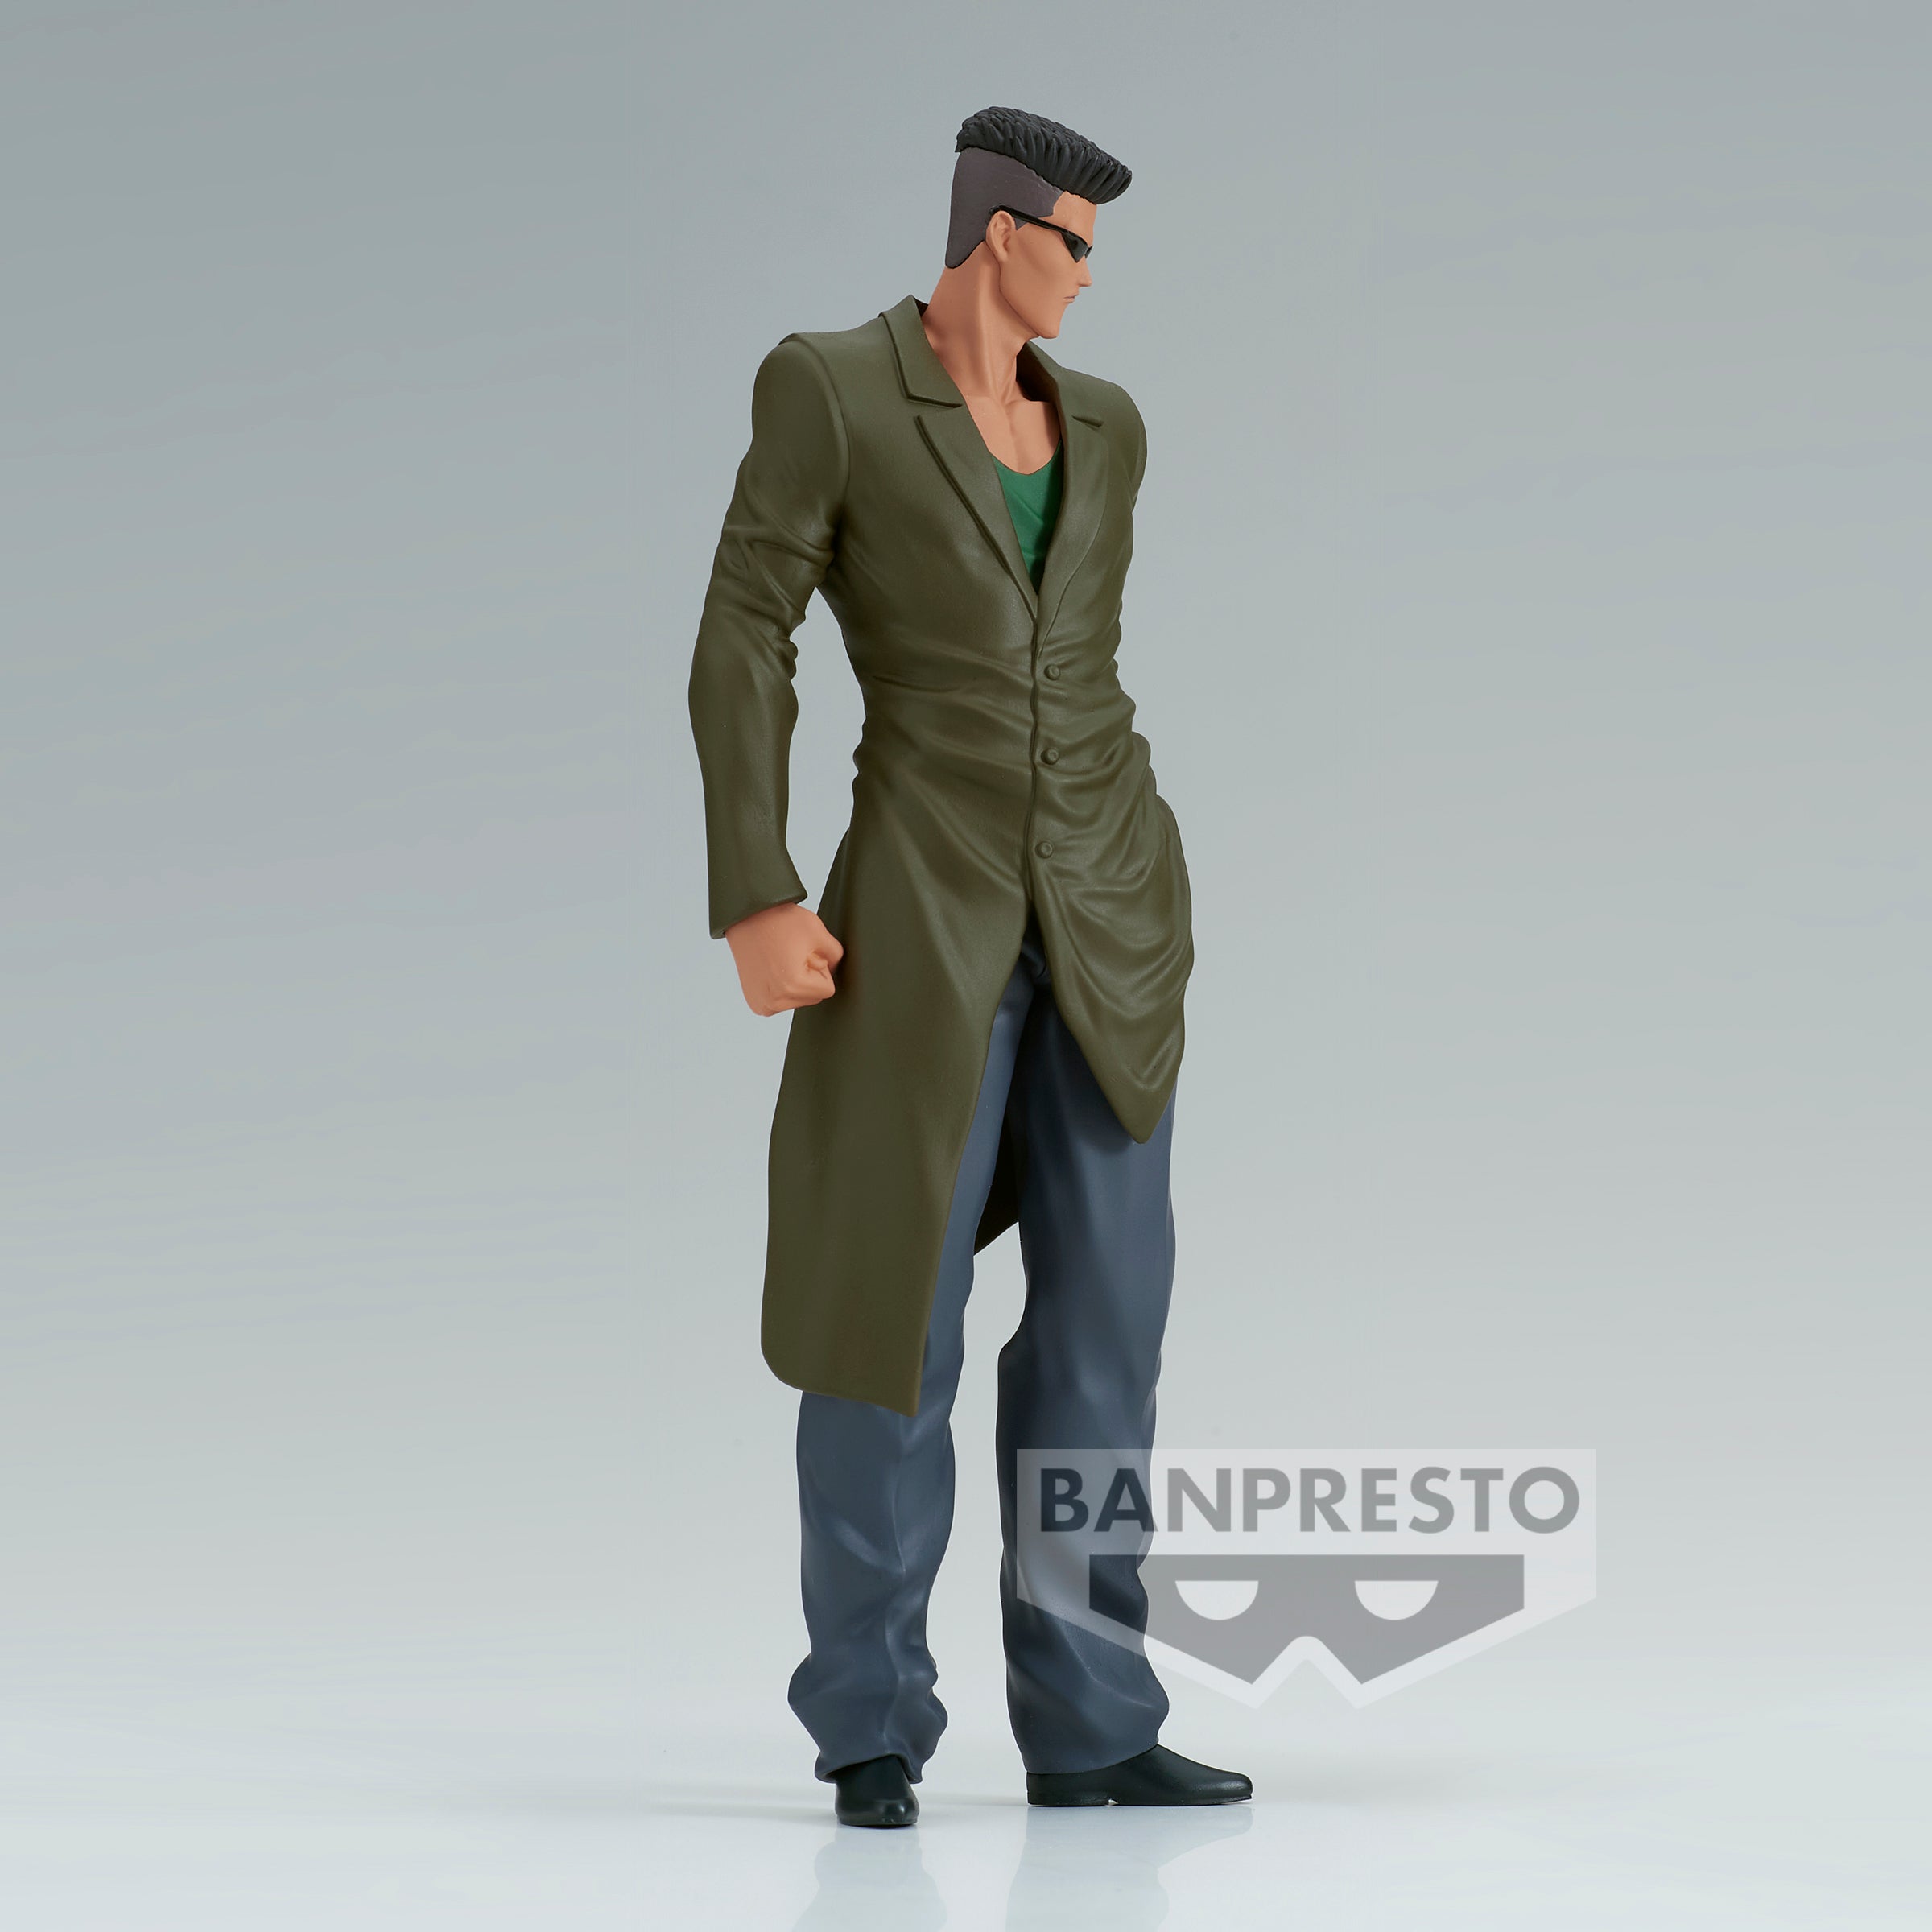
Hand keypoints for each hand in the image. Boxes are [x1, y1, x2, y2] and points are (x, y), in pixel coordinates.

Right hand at [723, 901, 844, 1015]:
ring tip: (781, 960)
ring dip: (796, 984)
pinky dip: (782, 988)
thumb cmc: (778, 921)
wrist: (747, 917)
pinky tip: (773, 969)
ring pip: (798, 1001)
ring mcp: (762, 1003)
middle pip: (813, 998)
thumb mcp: (818, 931)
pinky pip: (781, 1002)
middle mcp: (774, 1000)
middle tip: (792, 955)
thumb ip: (836, 955)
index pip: (828, 989)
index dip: (821, 969)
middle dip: (809, 978)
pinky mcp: (755, 1002)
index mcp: (792, 985)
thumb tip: (832, 970)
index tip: (805, 954)